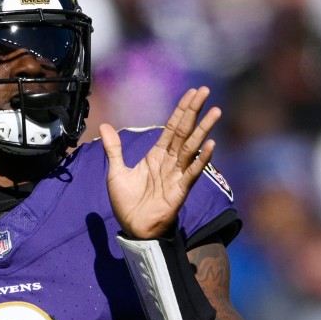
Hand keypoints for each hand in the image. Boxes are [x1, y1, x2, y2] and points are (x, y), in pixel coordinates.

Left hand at [100, 87, 219, 238]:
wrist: (133, 228)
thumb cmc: (127, 202)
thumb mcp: (116, 172)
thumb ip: (114, 149)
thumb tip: (104, 126)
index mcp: (156, 155)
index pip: (171, 127)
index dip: (180, 110)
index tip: (192, 92)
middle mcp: (169, 161)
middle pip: (184, 131)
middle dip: (194, 111)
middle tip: (206, 91)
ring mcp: (177, 174)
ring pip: (191, 147)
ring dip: (203, 129)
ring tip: (215, 112)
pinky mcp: (180, 189)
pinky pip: (192, 171)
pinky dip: (200, 159)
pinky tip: (210, 145)